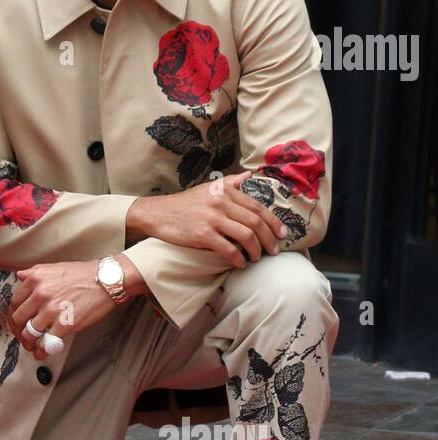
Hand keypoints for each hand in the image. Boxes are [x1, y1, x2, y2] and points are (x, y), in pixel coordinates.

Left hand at [5, 260, 119, 360]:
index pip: (15, 302)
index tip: (15, 322)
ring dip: (28, 343)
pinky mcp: (64, 325)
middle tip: (22, 336)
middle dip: (18, 330)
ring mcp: (52, 311)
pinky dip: (42, 351)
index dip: (13, 315)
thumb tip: (20, 277)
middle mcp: (40, 295)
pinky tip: (42, 353)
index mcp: (35, 280)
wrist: (105, 281)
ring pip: (29, 333)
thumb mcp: (54, 267)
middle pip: (18, 318)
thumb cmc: (82, 274)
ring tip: (31, 346)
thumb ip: (34, 272)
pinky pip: (46, 343)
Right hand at [127, 172, 288, 269]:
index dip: (274, 222)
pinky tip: (239, 263)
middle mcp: (221, 202)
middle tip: (273, 251)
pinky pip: (228, 249)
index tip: (282, 234)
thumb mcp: (207, 188)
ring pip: (246, 236)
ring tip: (257, 258)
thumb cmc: (184, 204)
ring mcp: (212, 218)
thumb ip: (230, 182)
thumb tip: (249, 175)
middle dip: (269, 239)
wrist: (157, 213)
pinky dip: (237, 258)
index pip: (257, 207)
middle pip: (255, 222)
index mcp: (225, 191)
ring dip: (256, 250)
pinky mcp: (202, 234)